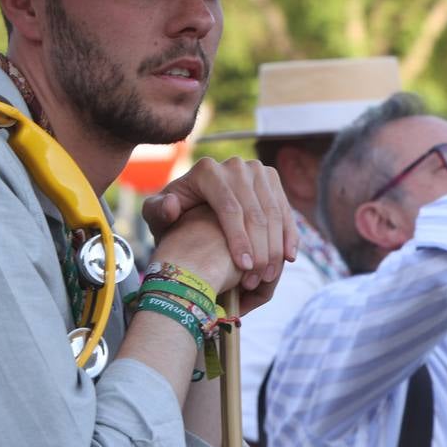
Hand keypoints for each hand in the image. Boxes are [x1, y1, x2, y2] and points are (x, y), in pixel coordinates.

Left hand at [142, 156, 297, 290]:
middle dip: (259, 250)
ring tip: (266, 276)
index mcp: (207, 170)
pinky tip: (288, 258)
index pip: (229, 207)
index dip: (239, 239)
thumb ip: (157, 212)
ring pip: (274, 212)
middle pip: (255, 212)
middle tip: (256, 281)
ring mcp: (256, 171)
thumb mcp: (156, 215)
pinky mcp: (271, 180)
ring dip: (274, 248)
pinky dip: (289, 234)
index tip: (242, 268)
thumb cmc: (172, 214)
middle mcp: (235, 166)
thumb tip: (172, 206)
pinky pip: (285, 210)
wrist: (193, 205)